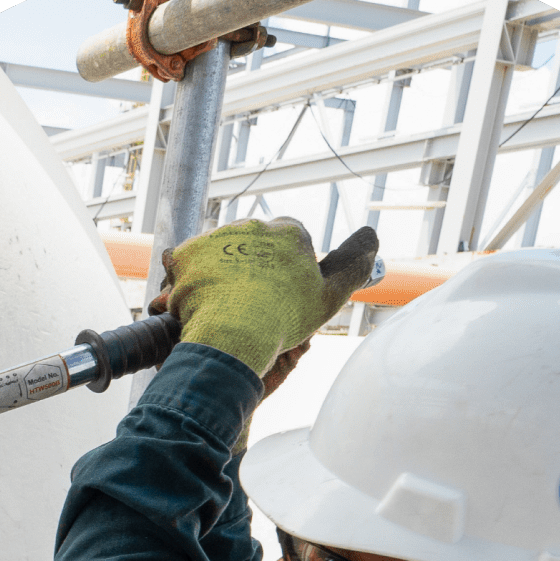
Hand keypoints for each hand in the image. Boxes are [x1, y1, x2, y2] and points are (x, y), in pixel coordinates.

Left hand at [149, 221, 378, 385]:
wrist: (233, 334)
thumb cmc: (284, 318)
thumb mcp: (330, 295)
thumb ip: (353, 265)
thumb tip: (373, 237)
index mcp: (288, 232)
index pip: (290, 242)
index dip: (286, 269)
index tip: (280, 294)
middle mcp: (252, 226)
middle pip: (254, 246)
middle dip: (252, 269)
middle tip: (251, 305)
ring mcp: (217, 238)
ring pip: (221, 254)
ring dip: (221, 274)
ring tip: (225, 307)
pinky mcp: (186, 252)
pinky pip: (187, 263)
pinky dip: (192, 281)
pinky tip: (200, 302)